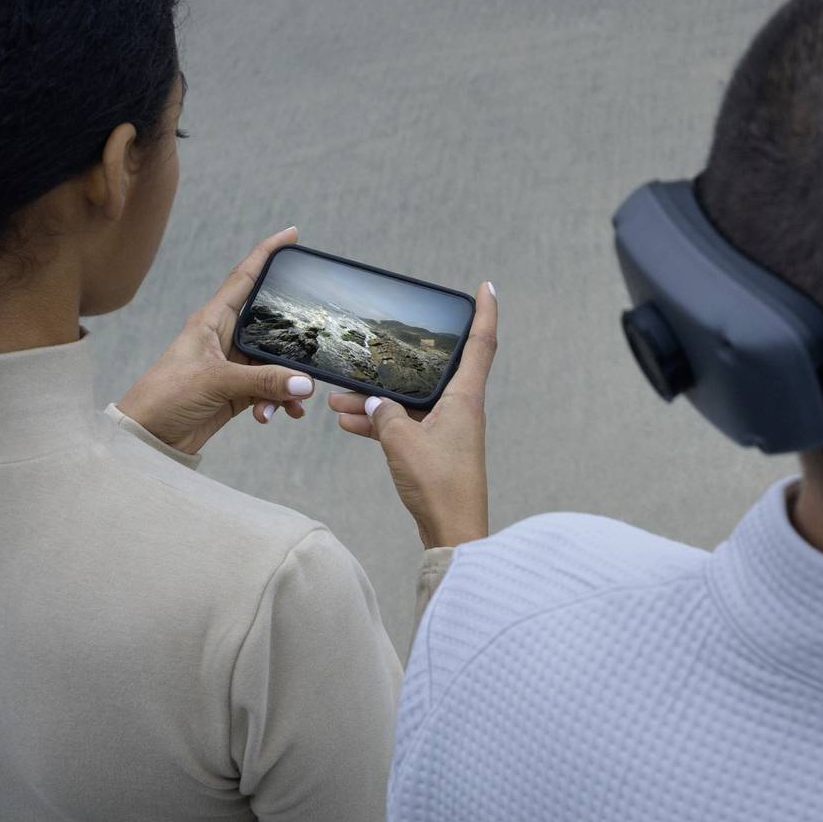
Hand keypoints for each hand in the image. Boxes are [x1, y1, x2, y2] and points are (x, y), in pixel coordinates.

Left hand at [117, 226, 318, 455]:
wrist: (148, 436)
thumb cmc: (165, 396)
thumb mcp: (215, 382)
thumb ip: (262, 381)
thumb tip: (305, 383)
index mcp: (211, 320)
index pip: (244, 277)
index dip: (267, 253)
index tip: (292, 235)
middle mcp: (224, 338)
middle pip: (270, 322)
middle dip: (295, 333)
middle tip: (320, 333)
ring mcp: (233, 365)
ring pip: (276, 362)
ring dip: (287, 383)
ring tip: (292, 402)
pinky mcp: (237, 391)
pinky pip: (270, 389)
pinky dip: (277, 402)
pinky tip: (273, 415)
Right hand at [324, 283, 497, 549]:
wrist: (451, 533)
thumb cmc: (439, 487)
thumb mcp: (402, 442)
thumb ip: (384, 415)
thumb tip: (375, 404)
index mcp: (466, 399)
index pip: (482, 343)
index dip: (485, 312)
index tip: (486, 288)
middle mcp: (461, 410)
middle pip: (431, 372)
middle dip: (396, 363)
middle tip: (371, 350)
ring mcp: (449, 431)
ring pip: (410, 402)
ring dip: (376, 400)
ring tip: (337, 398)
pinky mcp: (435, 451)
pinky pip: (404, 426)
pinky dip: (379, 424)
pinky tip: (349, 423)